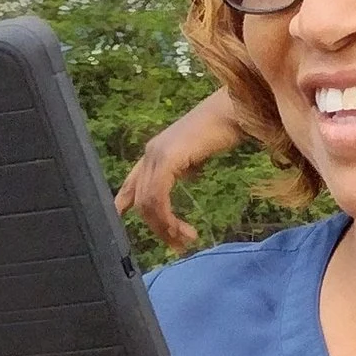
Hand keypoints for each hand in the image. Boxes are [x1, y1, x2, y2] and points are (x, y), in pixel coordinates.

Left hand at [115, 89, 244, 251]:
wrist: (237, 110)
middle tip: (178, 245)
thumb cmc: (227, 128)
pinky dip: (168, 218)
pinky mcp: (167, 159)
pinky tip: (182, 228)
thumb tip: (189, 175)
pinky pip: (158, 197)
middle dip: (158, 227)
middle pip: (141, 200)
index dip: (123, 201)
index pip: (133, 180)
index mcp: (157, 151)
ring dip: (166, 227)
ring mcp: (157, 155)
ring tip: (185, 240)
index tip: (119, 216)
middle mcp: (151, 153)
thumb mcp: (200, 152)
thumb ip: (189, 164)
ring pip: (148, 203)